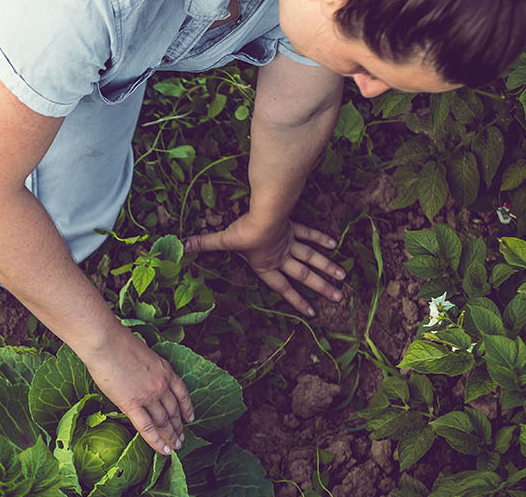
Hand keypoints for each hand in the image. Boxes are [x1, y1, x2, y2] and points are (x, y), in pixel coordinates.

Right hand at [76, 329, 193, 455]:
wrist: (106, 342)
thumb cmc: (117, 342)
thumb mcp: (143, 353)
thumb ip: (147, 369)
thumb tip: (141, 378)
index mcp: (165, 370)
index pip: (182, 394)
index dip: (187, 408)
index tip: (190, 418)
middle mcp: (161, 385)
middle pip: (173, 411)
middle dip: (179, 427)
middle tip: (181, 439)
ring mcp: (148, 396)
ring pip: (164, 422)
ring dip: (170, 436)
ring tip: (174, 447)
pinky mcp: (131, 404)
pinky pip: (147, 427)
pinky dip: (156, 441)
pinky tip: (162, 450)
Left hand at [185, 214, 345, 316]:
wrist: (264, 214)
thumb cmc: (244, 232)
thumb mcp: (223, 240)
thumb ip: (205, 244)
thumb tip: (183, 246)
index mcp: (267, 265)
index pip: (283, 288)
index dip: (297, 300)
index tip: (312, 312)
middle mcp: (282, 257)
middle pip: (305, 275)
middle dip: (321, 287)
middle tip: (339, 297)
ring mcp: (290, 242)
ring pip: (312, 258)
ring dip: (327, 267)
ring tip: (343, 278)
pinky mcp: (293, 227)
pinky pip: (309, 234)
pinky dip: (320, 239)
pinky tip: (333, 244)